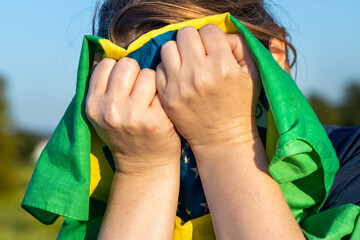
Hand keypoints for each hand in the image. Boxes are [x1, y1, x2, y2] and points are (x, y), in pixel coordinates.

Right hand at [86, 57, 180, 173]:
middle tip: (140, 90)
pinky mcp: (156, 120)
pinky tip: (161, 108)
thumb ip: (104, 87)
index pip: (107, 64)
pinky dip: (164, 94)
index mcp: (92, 106)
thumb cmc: (126, 134)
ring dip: (152, 82)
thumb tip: (109, 49)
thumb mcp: (103, 114)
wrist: (145, 166)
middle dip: (136, 73)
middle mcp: (110, 110)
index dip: (118, 71)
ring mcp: (134, 116)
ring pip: (148, 73)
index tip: (124, 84)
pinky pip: (163, 88)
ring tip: (151, 99)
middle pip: (128, 64)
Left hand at [156, 24, 259, 148]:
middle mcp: (199, 74)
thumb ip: (240, 46)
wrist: (223, 139)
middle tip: (199, 54)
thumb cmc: (241, 105)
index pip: (208, 29)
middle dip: (194, 40)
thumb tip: (220, 35)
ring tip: (187, 64)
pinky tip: (179, 78)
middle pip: (186, 33)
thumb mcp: (253, 74)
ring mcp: (180, 86)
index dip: (212, 37)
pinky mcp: (167, 97)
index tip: (214, 48)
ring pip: (168, 47)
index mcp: (222, 66)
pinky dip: (168, 70)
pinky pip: (159, 68)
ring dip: (178, 53)